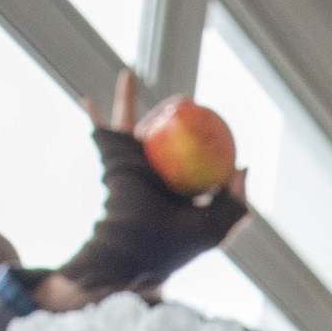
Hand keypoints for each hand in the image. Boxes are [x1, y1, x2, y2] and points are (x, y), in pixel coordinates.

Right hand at [46, 69, 248, 305]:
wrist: (134, 250)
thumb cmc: (176, 244)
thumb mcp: (218, 228)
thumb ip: (238, 203)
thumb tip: (245, 167)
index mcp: (181, 189)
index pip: (199, 160)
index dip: (211, 142)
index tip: (220, 124)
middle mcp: (155, 175)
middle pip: (169, 137)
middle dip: (177, 117)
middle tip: (188, 101)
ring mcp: (132, 167)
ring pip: (137, 127)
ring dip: (135, 101)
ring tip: (141, 80)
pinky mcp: (112, 162)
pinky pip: (104, 133)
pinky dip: (94, 115)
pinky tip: (87, 99)